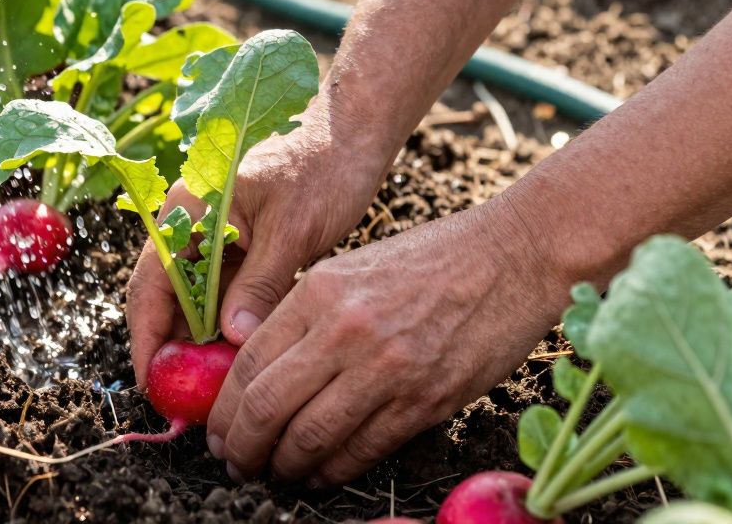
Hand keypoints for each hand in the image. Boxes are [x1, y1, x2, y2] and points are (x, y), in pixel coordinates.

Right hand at [126, 99, 391, 387]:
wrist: (355, 126)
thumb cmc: (322, 164)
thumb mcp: (292, 229)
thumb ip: (260, 284)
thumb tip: (234, 341)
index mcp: (189, 210)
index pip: (151, 285)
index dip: (146, 338)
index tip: (152, 384)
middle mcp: (193, 223)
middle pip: (168, 298)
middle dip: (174, 350)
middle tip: (189, 401)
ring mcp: (218, 234)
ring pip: (198, 300)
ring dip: (204, 342)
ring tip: (217, 389)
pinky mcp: (245, 243)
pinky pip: (225, 292)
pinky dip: (230, 324)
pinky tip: (243, 357)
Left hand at [204, 196, 572, 485]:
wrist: (514, 256)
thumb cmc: (431, 258)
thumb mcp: (351, 268)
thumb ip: (304, 314)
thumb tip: (259, 367)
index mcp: (318, 291)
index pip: (246, 362)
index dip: (223, 409)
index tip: (217, 430)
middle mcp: (344, 330)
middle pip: (267, 406)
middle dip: (241, 446)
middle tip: (234, 463)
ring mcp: (386, 368)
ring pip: (310, 437)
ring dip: (282, 466)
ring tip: (273, 474)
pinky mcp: (426, 400)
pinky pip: (362, 449)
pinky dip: (332, 471)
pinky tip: (319, 474)